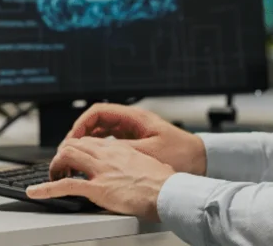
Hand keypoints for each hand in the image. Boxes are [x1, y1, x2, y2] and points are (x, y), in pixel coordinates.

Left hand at [26, 137, 174, 220]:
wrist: (168, 191)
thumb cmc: (165, 182)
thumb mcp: (150, 164)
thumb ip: (139, 163)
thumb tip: (142, 169)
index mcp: (118, 149)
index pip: (89, 142)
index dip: (77, 149)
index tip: (74, 158)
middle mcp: (106, 155)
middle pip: (74, 145)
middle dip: (62, 156)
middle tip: (60, 168)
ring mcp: (100, 170)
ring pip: (66, 157)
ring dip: (55, 167)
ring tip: (51, 177)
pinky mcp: (96, 188)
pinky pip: (64, 186)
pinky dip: (45, 189)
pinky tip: (35, 192)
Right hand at [65, 103, 206, 174]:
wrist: (202, 160)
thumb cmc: (181, 154)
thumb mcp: (149, 153)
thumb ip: (123, 150)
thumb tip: (98, 152)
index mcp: (134, 118)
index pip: (98, 111)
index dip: (81, 123)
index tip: (73, 138)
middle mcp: (132, 121)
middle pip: (97, 120)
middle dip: (80, 133)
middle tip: (69, 149)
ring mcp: (134, 131)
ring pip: (103, 131)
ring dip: (89, 141)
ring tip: (77, 156)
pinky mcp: (137, 142)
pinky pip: (112, 140)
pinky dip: (100, 147)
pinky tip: (95, 160)